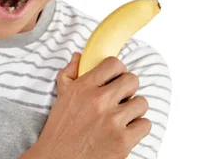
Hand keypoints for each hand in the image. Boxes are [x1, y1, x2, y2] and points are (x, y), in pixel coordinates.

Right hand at [27, 53, 150, 158]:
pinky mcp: (123, 141)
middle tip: (120, 98)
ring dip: (134, 110)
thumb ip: (70, 73)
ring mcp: (112, 121)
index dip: (117, 70)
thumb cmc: (60, 128)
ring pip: (142, 103)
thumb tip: (80, 56)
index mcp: (83, 87)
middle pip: (132, 80)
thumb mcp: (61, 95)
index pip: (114, 64)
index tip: (115, 79)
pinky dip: (138, 128)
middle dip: (128, 89)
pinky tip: (125, 130)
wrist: (58, 158)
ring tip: (122, 116)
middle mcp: (98, 100)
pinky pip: (145, 124)